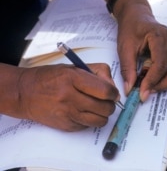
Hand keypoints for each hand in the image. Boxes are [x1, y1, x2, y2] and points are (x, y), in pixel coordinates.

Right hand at [1, 63, 118, 130]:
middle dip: (110, 105)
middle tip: (105, 101)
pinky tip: (82, 112)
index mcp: (73, 78)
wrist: (24, 93)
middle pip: (105, 108)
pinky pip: (88, 126)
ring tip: (97, 108)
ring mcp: (67, 113)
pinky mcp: (65, 126)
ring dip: (103, 115)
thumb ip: (96, 73)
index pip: (105, 90)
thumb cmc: (50, 78)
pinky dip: (90, 121)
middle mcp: (70, 97)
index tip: (112, 93)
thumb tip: (113, 89)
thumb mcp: (73, 67)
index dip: (113, 93)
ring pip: (100, 121)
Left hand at [114, 0, 166, 100]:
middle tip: (150, 89)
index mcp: (159, 37)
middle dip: (165, 83)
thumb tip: (130, 89)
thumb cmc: (131, 31)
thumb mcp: (124, 49)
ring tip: (159, 81)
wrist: (137, 19)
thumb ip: (127, 69)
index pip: (161, 65)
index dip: (152, 82)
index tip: (142, 93)